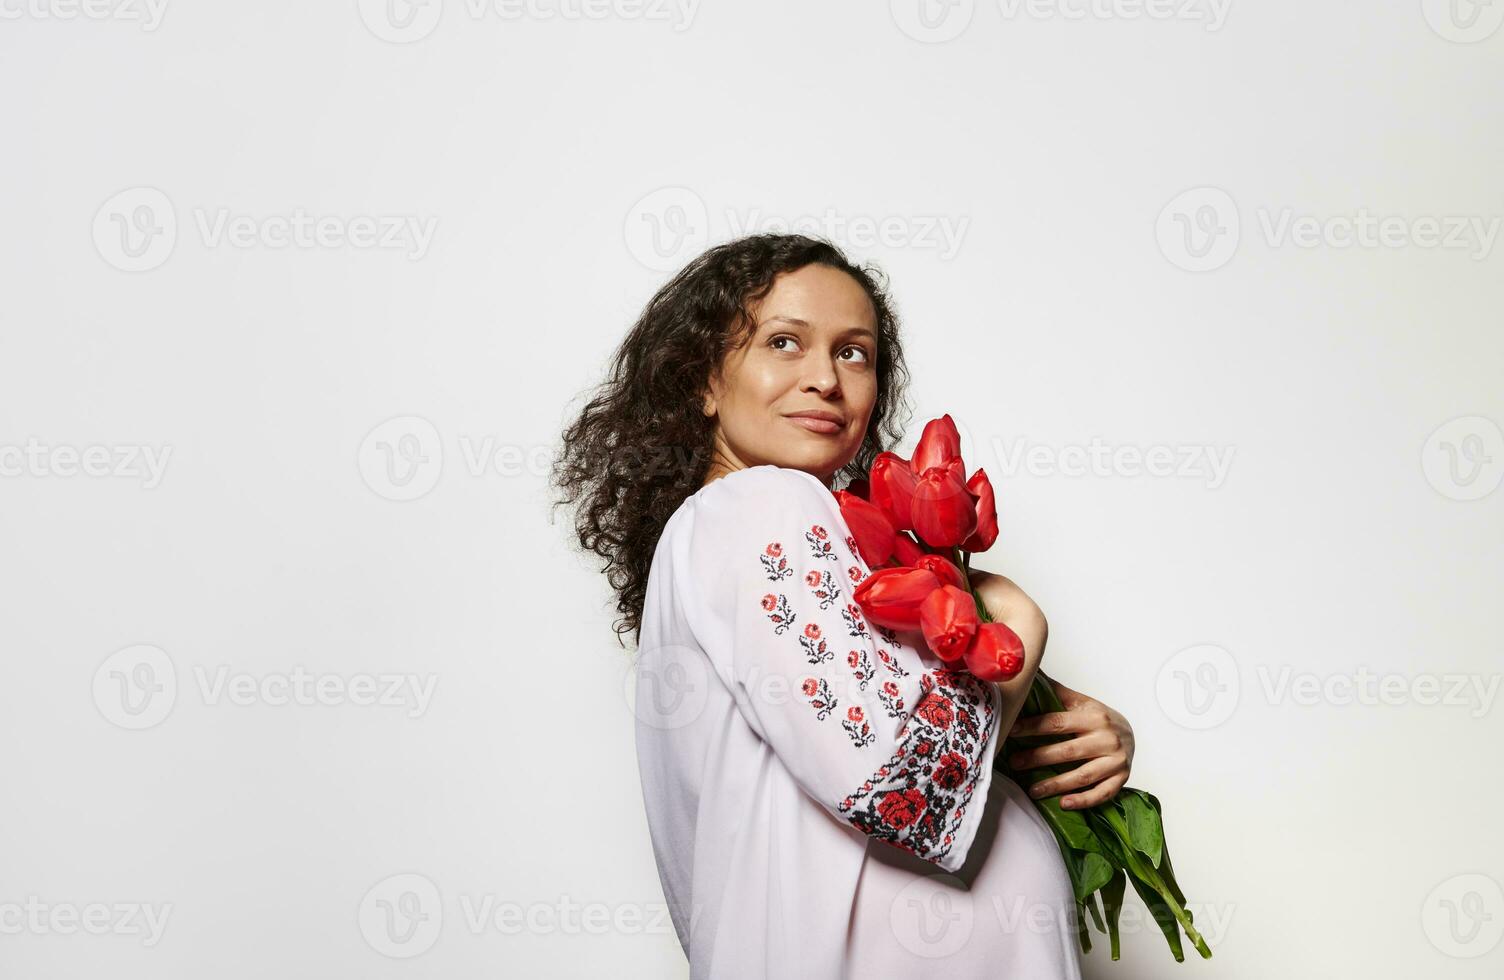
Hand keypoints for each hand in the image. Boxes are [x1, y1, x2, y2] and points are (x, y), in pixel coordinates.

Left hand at [1005, 675, 1133, 809]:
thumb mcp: (1081, 702)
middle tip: (1015, 763)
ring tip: (1032, 790)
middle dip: (1038, 758)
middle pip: (1068, 751)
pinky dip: (1083, 800)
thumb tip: (1030, 674)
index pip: (1058, 722)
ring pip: (1083, 775)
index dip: (1033, 727)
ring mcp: (1116, 761)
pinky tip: (1064, 804)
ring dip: (1056, 785)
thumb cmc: (1099, 718)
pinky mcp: (1121, 779)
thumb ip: (1056, 693)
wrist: (1131, 732)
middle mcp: (1107, 739)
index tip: (1012, 730)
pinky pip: (1102, 793)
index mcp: (1094, 717)